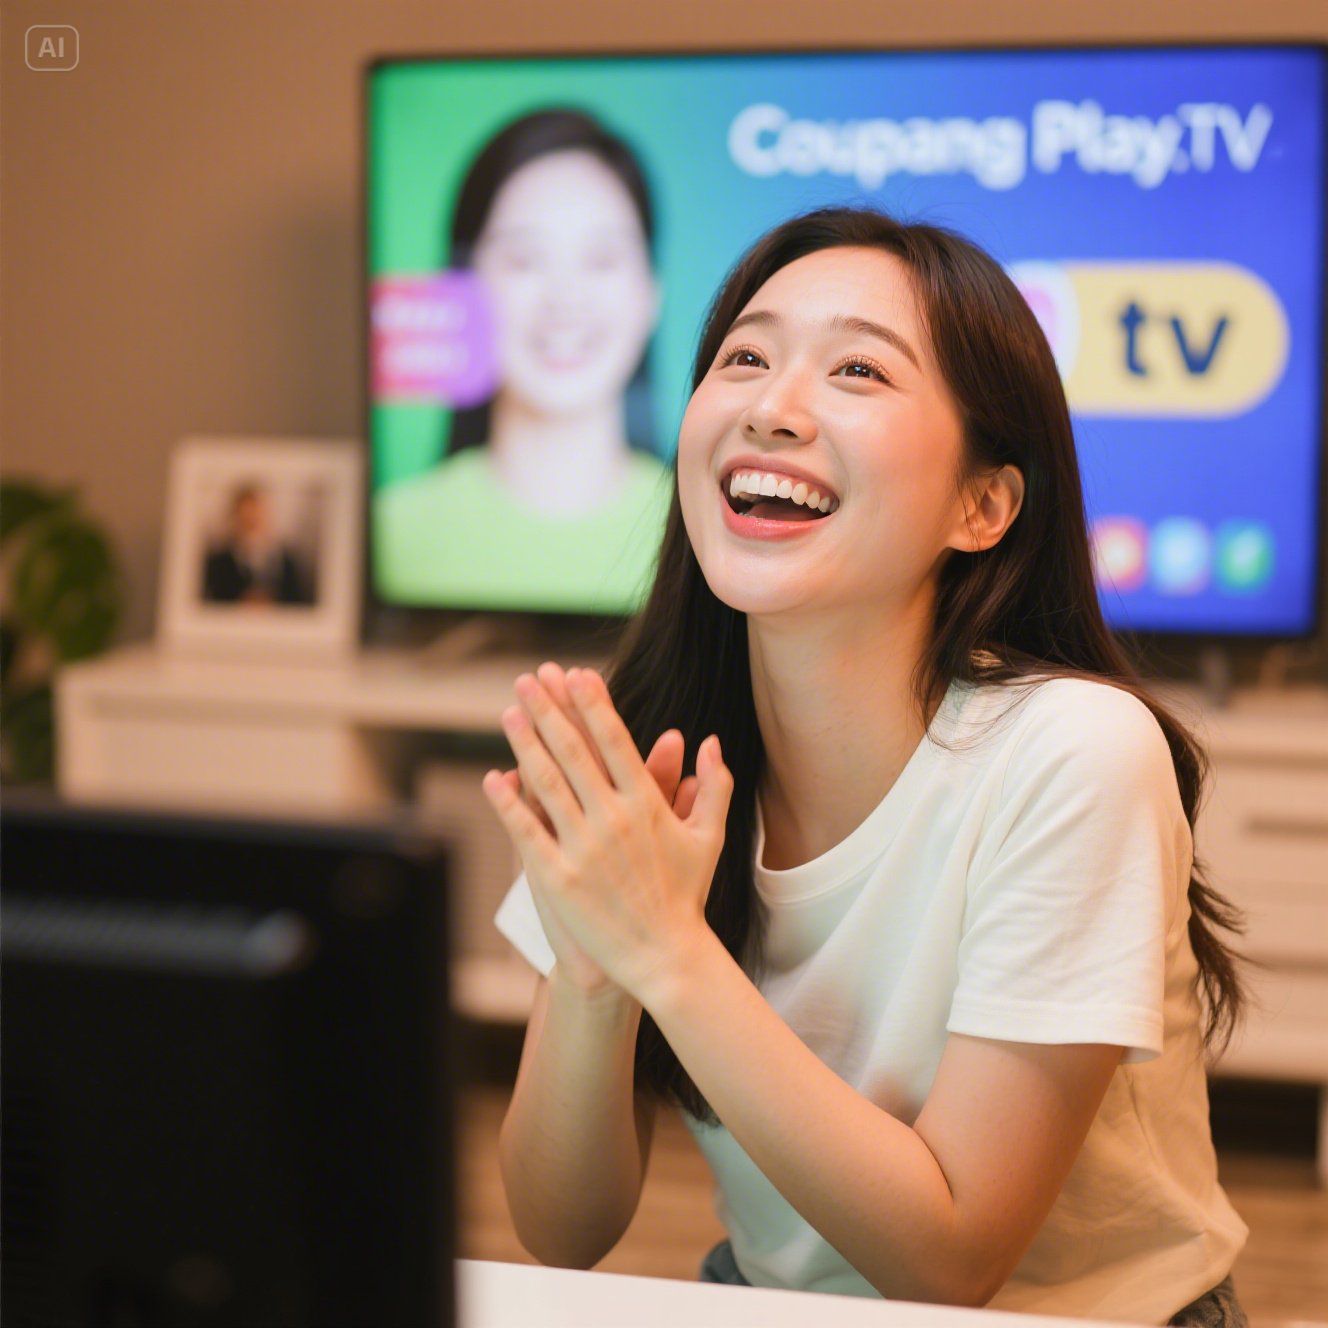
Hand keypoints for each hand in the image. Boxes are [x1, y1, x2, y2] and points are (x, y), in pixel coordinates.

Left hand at [482, 667, 732, 1005]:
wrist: (665, 958)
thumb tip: (711, 741)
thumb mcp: (709, 838)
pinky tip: (495, 776)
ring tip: (509, 711)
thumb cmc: (687, 897)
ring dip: (526, 743)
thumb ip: (713, 786)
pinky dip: (509, 803)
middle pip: (574, 752)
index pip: (615, 741)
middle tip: (531, 678)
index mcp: (647, 805)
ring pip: (546, 784)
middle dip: (550, 710)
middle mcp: (614, 819)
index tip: (576, 674)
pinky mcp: (558, 878)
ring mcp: (583, 848)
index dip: (593, 705)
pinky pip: (527, 831)